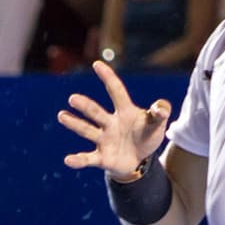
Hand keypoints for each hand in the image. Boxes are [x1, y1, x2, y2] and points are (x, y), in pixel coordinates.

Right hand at [58, 60, 171, 179]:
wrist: (140, 159)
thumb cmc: (147, 136)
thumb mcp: (157, 125)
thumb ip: (160, 114)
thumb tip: (161, 108)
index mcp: (124, 111)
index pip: (116, 91)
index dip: (108, 78)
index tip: (97, 65)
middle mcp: (110, 123)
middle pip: (96, 112)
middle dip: (85, 106)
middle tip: (73, 99)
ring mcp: (104, 140)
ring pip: (87, 130)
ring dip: (75, 124)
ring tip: (62, 116)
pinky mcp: (102, 158)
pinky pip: (88, 158)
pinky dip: (78, 160)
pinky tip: (68, 160)